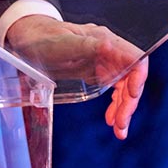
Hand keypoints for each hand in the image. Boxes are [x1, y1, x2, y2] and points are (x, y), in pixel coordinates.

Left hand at [4, 16, 149, 140]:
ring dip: (124, 108)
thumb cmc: (44, 39)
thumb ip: (86, 46)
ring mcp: (103, 62)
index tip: (131, 96)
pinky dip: (115, 105)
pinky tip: (111, 119)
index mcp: (104, 40)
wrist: (29, 38)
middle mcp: (109, 51)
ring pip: (125, 86)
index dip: (138, 78)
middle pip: (132, 77)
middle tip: (121, 124)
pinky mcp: (96, 72)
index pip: (135, 59)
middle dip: (129, 101)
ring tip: (119, 129)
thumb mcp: (62, 44)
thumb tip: (109, 46)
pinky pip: (114, 90)